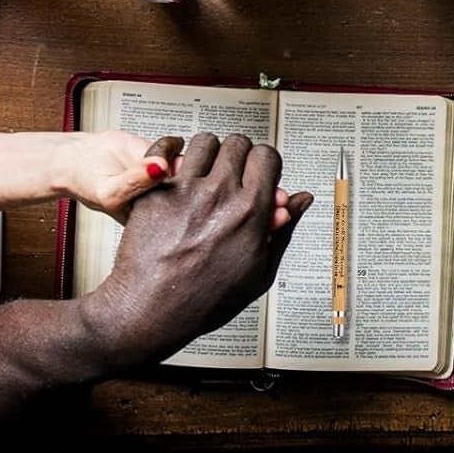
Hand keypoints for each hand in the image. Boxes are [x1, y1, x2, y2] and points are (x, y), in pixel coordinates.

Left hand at [81, 132, 313, 365]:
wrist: (151, 311)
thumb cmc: (204, 300)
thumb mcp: (260, 273)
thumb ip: (284, 230)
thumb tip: (302, 200)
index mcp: (251, 212)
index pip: (267, 156)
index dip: (266, 163)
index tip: (260, 172)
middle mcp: (220, 195)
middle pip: (238, 143)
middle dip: (240, 154)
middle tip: (234, 170)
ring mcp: (185, 191)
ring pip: (205, 141)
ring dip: (209, 151)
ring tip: (205, 169)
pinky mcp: (154, 193)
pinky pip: (164, 152)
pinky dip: (171, 153)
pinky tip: (175, 165)